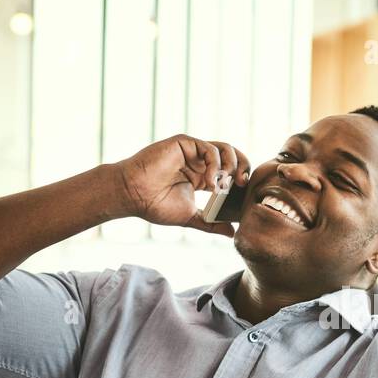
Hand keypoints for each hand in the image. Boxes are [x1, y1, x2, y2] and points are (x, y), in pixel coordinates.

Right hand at [116, 135, 250, 237]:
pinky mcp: (184, 144)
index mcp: (203, 177)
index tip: (244, 193)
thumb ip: (211, 224)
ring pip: (224, 149)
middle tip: (242, 184)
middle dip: (242, 168)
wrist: (133, 195)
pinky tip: (210, 182)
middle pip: (232, 157)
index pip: (230, 173)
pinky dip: (215, 164)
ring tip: (225, 183)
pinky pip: (209, 148)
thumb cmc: (155, 205)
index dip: (240, 180)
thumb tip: (231, 233)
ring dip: (231, 164)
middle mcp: (199, 162)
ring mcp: (192, 152)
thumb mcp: (190, 217)